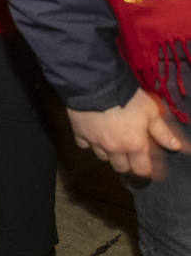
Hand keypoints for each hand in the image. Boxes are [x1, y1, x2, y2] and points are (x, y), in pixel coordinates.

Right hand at [67, 89, 184, 178]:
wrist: (97, 86)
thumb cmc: (127, 98)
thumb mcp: (151, 112)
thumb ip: (162, 132)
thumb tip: (176, 147)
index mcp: (134, 145)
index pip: (141, 169)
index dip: (145, 169)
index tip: (148, 165)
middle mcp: (114, 148)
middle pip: (120, 167)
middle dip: (127, 163)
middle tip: (130, 154)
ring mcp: (95, 142)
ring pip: (102, 157)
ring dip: (109, 153)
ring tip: (112, 142)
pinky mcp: (79, 133)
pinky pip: (84, 145)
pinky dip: (89, 143)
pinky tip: (94, 135)